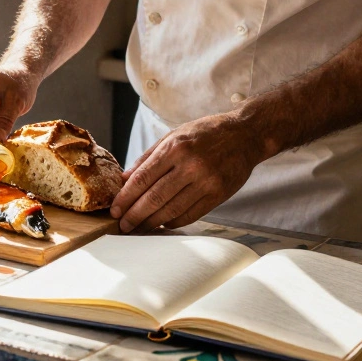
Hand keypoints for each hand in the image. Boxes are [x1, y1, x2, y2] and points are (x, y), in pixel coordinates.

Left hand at [110, 113, 269, 232]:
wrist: (246, 135)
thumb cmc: (206, 133)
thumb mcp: (174, 135)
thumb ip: (148, 157)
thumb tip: (125, 179)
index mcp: (175, 148)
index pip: (142, 178)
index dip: (126, 197)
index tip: (115, 209)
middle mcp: (190, 165)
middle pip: (155, 197)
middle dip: (134, 214)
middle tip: (122, 225)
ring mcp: (206, 182)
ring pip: (171, 210)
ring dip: (151, 222)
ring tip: (138, 228)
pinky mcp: (218, 194)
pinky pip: (190, 214)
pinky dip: (172, 222)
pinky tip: (162, 224)